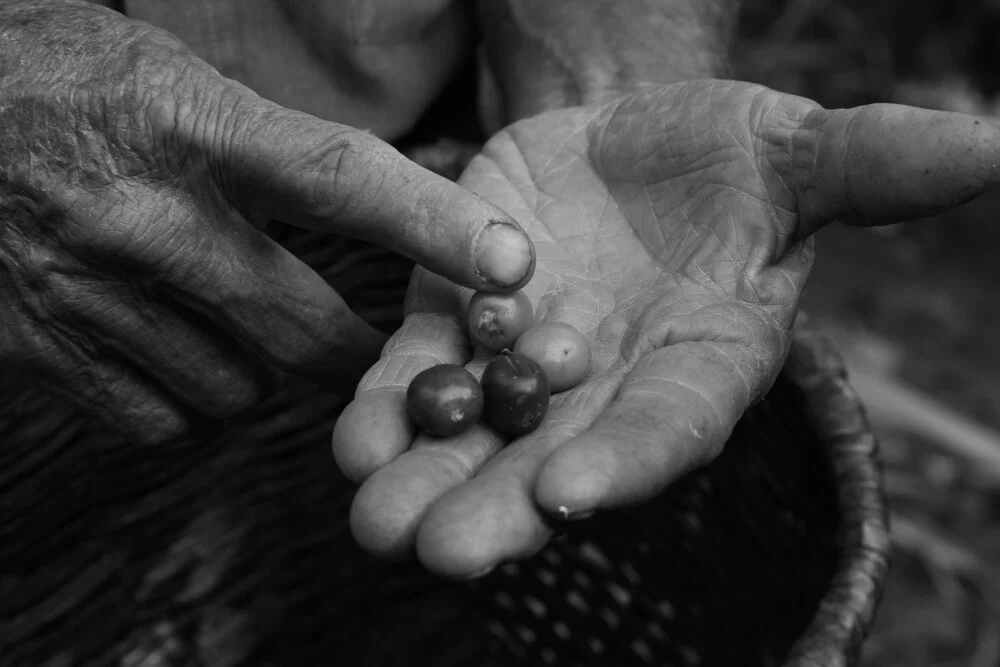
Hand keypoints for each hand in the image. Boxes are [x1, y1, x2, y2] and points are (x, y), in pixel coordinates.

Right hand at [0, 1, 533, 444]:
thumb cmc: (54, 75)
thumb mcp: (167, 74)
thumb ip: (263, 139)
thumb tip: (364, 201)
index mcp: (187, 123)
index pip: (338, 178)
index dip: (432, 225)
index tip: (511, 264)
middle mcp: (140, 214)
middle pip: (299, 325)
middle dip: (353, 353)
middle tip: (376, 354)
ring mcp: (82, 287)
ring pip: (233, 385)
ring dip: (256, 368)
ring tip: (230, 325)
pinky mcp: (34, 345)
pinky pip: (159, 418)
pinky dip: (187, 400)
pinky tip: (175, 353)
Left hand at [333, 79, 999, 577]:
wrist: (630, 143)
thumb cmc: (728, 155)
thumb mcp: (797, 150)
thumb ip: (869, 166)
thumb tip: (989, 144)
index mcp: (699, 363)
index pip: (668, 426)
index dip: (627, 459)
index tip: (572, 491)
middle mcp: (610, 387)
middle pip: (558, 462)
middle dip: (503, 507)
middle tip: (445, 550)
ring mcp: (526, 365)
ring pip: (477, 439)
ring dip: (426, 481)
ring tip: (379, 523)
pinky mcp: (455, 323)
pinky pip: (419, 377)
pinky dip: (387, 409)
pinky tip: (354, 440)